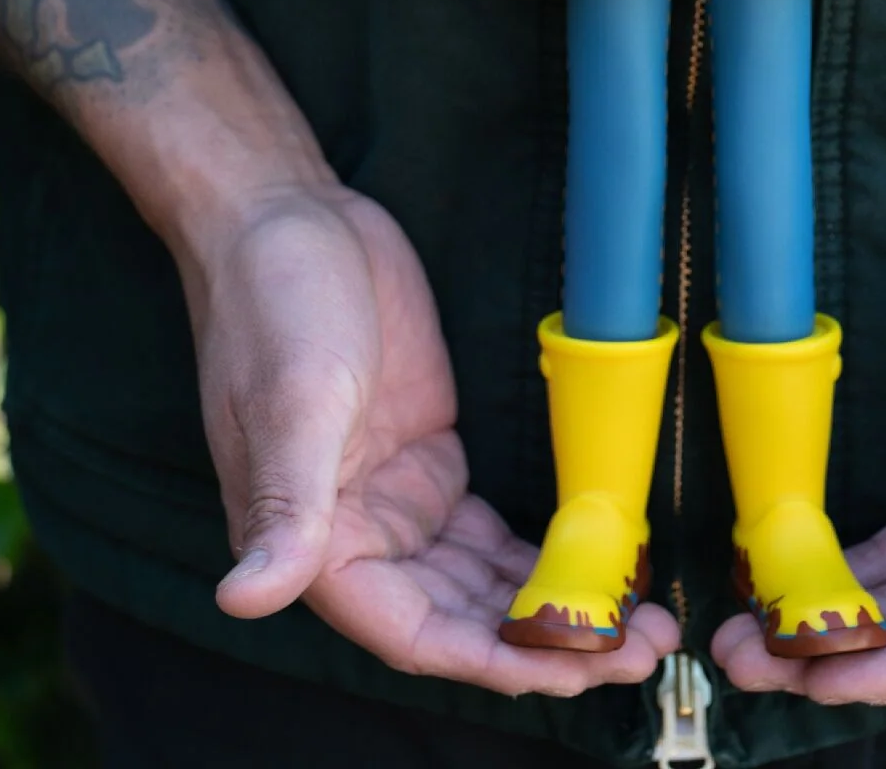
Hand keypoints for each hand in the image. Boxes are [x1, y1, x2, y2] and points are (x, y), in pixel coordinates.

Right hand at [191, 183, 679, 692]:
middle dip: (549, 645)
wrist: (284, 217)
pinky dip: (543, 550)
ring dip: (556, 607)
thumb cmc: (273, 304)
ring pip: (486, 582)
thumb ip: (286, 505)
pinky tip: (600, 559)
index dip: (496, 659)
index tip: (576, 669)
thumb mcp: (292, 401)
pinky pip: (491, 530)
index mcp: (316, 540)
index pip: (416, 633)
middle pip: (465, 620)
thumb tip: (244, 598)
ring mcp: (399, 495)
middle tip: (641, 651)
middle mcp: (359, 534)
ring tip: (641, 619)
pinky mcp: (430, 453)